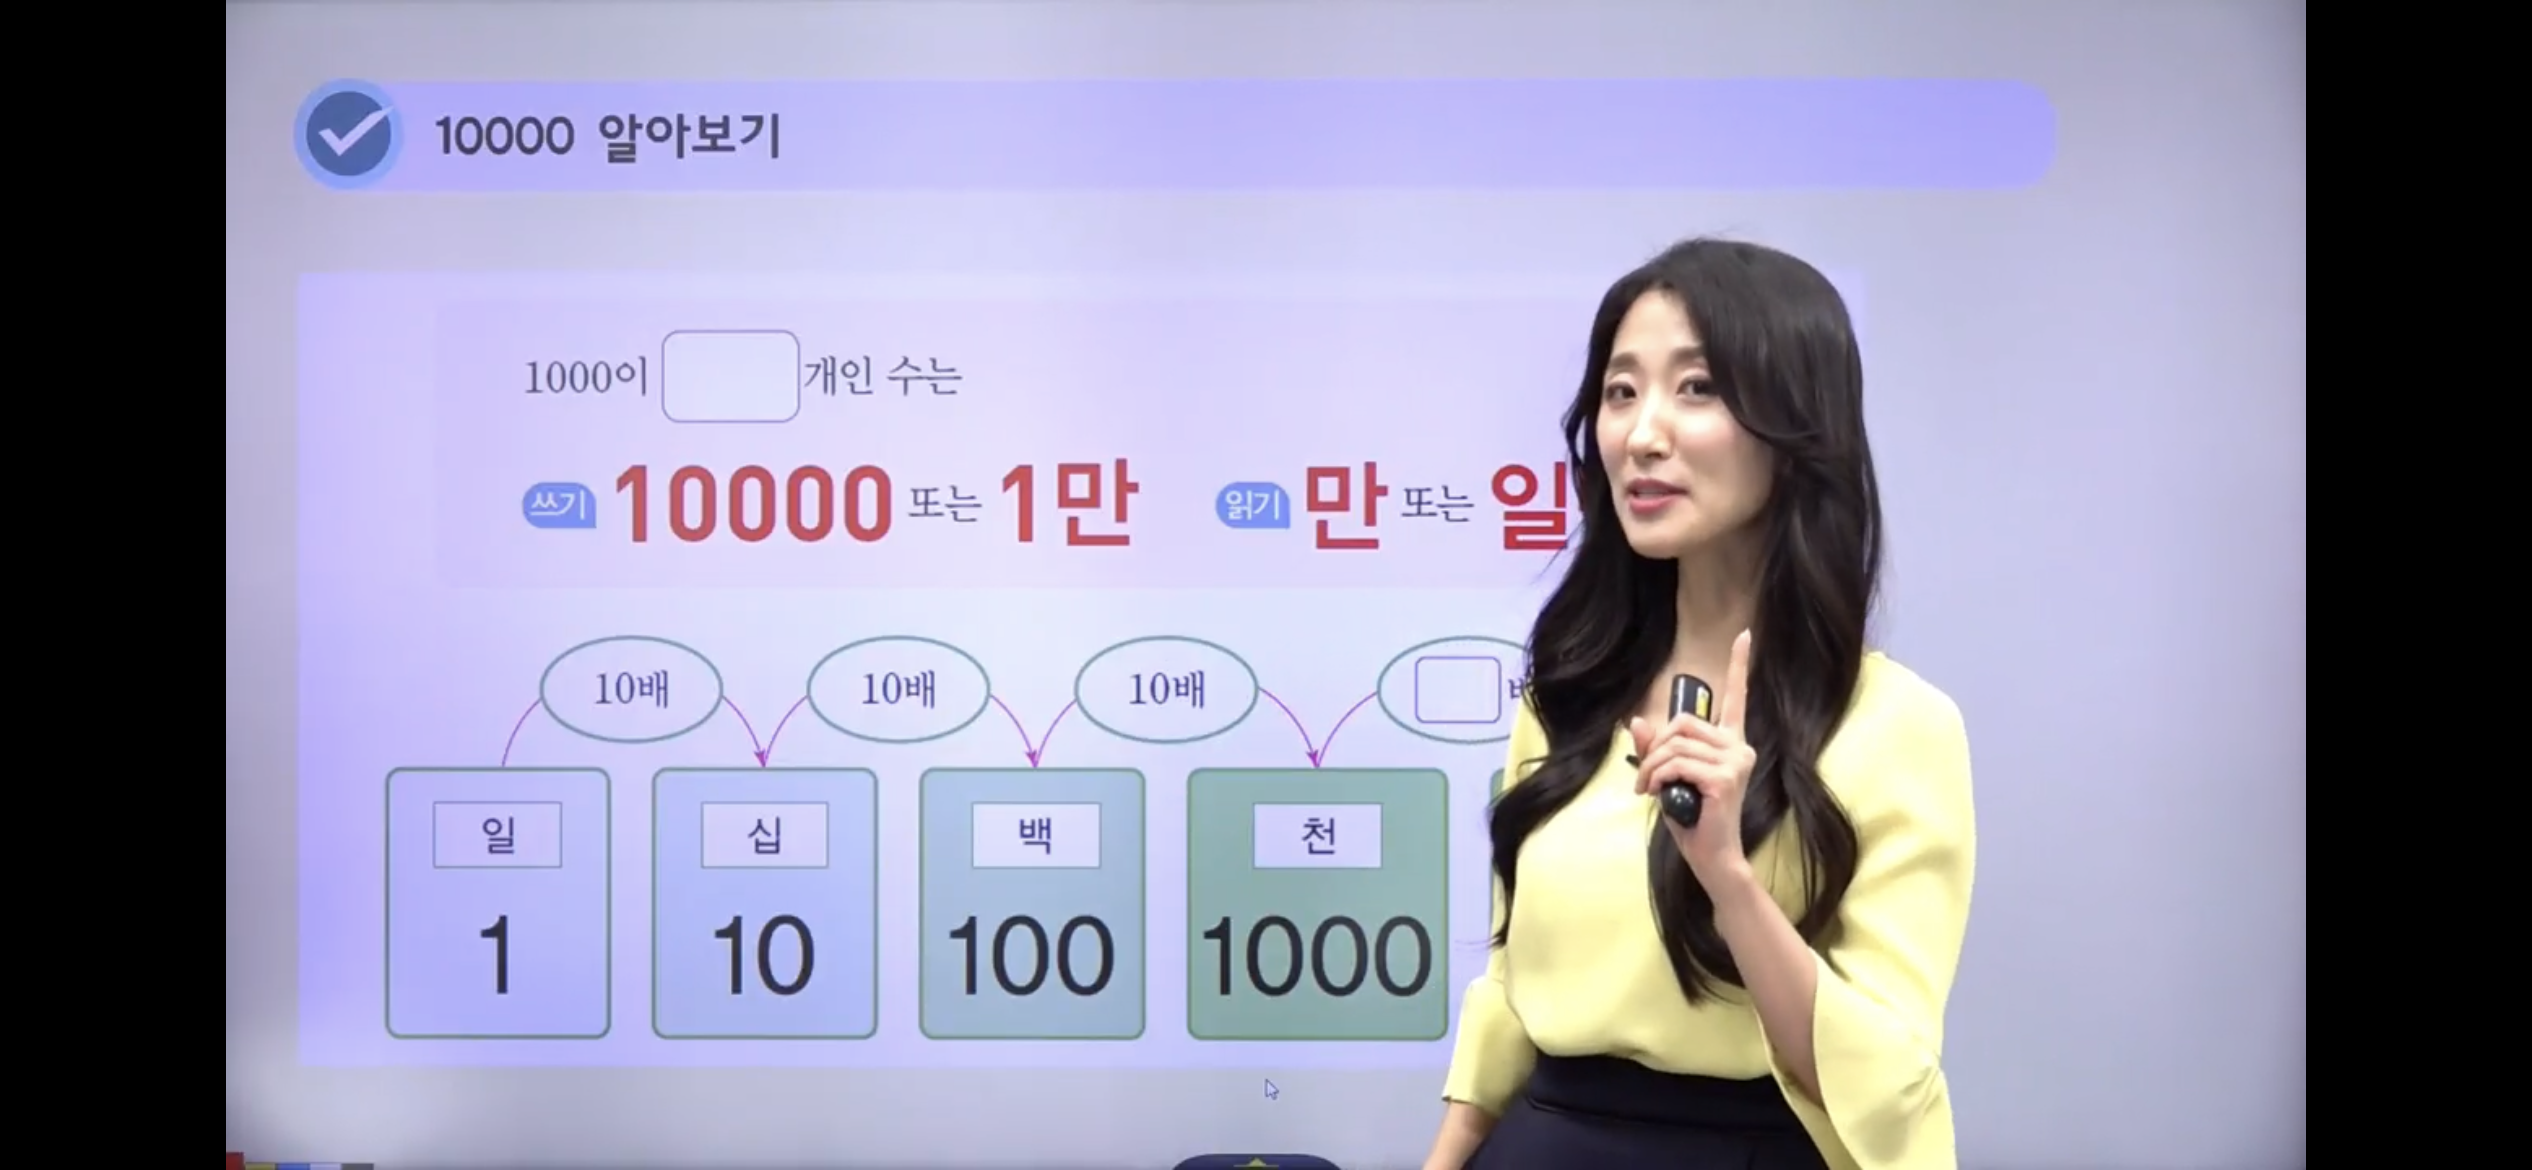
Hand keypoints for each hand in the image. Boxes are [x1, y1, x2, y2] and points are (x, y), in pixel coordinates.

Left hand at [1628, 630, 1757, 890]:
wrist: (1711, 855)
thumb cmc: (1692, 818)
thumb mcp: (1669, 777)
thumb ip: (1657, 749)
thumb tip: (1637, 721)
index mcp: (1730, 743)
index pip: (1737, 697)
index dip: (1739, 665)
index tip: (1745, 635)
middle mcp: (1739, 748)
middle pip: (1683, 722)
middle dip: (1655, 747)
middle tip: (1644, 776)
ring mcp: (1735, 762)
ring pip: (1675, 745)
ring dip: (1651, 767)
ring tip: (1648, 789)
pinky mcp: (1724, 778)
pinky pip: (1676, 763)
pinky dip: (1657, 777)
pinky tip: (1658, 794)